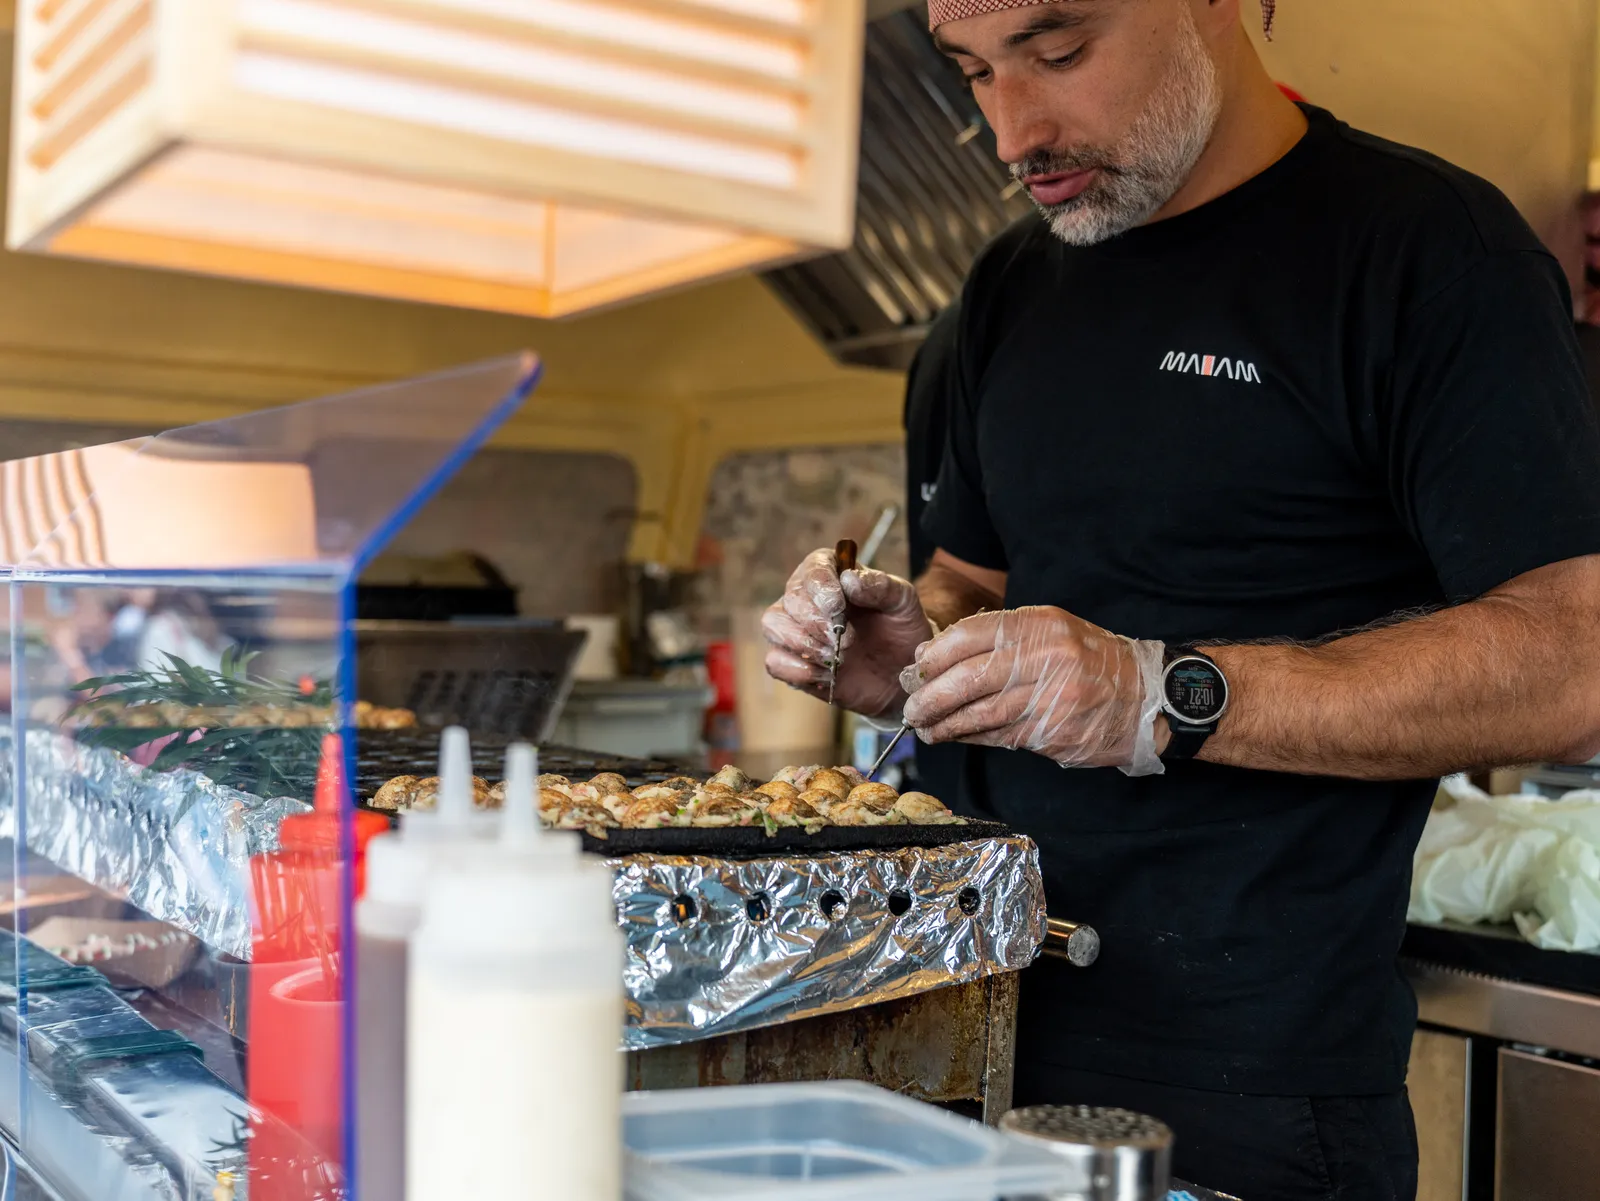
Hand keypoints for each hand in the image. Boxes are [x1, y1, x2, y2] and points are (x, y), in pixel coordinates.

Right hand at [762, 548, 930, 718]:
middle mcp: (807, 597)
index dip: (821, 587)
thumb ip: (880, 586)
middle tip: (848, 641)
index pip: (813, 569)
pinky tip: (825, 674)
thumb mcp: (903, 601)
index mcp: (832, 573)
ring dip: (804, 644)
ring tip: (836, 658)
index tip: (838, 606)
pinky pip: (774, 661)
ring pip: (773, 625)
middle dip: (817, 622)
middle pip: (790, 599)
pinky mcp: (792, 662)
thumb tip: (849, 579)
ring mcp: (795, 629)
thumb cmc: (901, 629)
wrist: (901, 672)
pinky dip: (796, 669)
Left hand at [901, 606, 1166, 774]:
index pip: (972, 634)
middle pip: (970, 677)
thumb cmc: (1091, 663)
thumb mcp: (1053, 633)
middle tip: (912, 708)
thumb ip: (1003, 640)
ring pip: (981, 712)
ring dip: (946, 723)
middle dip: (932, 696)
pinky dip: (971, 738)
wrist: (1147, 698)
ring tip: (925, 728)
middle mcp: (1045, 657)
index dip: (937, 654)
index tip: (917, 668)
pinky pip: (1000, 736)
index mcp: (1040, 625)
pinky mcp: (1052, 732)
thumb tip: (940, 657)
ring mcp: (1051, 697)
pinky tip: (955, 737)